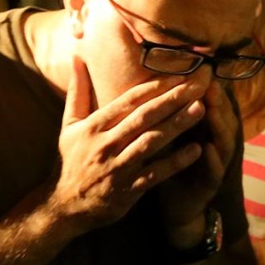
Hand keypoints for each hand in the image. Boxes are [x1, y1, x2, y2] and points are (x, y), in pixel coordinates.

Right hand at [46, 57, 206, 232]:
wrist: (63, 207)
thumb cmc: (69, 161)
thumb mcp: (68, 126)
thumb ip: (77, 91)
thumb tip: (76, 58)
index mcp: (93, 127)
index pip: (127, 100)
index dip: (154, 86)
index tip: (178, 73)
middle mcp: (105, 145)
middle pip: (143, 117)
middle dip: (172, 99)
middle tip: (198, 84)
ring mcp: (117, 168)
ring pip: (151, 142)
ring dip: (177, 125)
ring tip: (201, 109)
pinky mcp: (127, 191)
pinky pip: (156, 174)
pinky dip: (176, 162)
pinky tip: (196, 149)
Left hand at [157, 79, 239, 247]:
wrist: (173, 207)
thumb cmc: (167, 168)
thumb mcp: (164, 138)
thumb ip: (163, 115)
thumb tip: (144, 85)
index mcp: (201, 129)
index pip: (205, 102)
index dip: (201, 86)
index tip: (195, 67)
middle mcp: (213, 142)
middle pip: (220, 115)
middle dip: (215, 98)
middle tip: (208, 81)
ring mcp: (215, 164)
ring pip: (222, 140)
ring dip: (218, 124)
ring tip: (211, 109)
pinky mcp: (211, 185)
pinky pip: (213, 171)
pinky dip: (212, 160)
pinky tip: (207, 149)